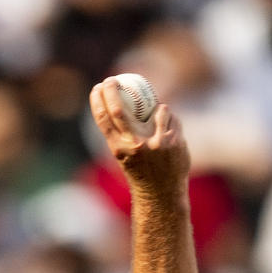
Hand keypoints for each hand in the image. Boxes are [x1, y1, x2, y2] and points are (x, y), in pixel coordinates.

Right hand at [89, 78, 190, 198]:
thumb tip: (119, 102)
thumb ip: (122, 134)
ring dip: (157, 109)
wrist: (162, 193)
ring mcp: (155, 142)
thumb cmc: (141, 171)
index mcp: (119, 149)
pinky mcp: (173, 140)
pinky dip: (170, 119)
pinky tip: (169, 132)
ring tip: (157, 123)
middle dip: (111, 90)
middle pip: (119, 109)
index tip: (97, 87)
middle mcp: (135, 145)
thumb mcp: (125, 155)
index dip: (98, 100)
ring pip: (155, 108)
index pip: (104, 119)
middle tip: (111, 80)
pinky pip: (170, 116)